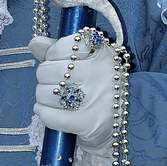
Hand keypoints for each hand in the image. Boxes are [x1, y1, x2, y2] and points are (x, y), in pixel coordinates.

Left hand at [29, 33, 114, 156]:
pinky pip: (53, 117)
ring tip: (50, 97)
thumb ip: (58, 49)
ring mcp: (96, 99)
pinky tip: (45, 111)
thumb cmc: (101, 85)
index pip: (66, 45)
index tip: (57, 60)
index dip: (53, 53)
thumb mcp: (87, 61)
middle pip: (51, 70)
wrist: (131, 119)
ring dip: (42, 96)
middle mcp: (100, 73)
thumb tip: (35, 43)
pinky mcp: (90, 123)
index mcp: (102, 53)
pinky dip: (43, 113)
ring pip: (48, 93)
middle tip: (52, 82)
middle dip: (44, 77)